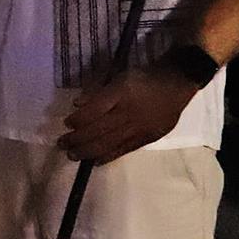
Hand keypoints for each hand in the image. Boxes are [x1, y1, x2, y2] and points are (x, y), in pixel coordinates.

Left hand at [57, 64, 199, 163]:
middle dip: (77, 139)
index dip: (78, 120)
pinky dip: (108, 157)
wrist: (176, 83)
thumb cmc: (143, 78)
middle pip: (98, 130)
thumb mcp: (119, 77)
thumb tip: (77, 105)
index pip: (94, 111)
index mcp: (121, 94)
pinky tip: (95, 161)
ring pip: (109, 143)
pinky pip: (124, 150)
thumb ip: (97, 92)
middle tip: (62, 144)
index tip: (66, 123)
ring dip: (88, 151)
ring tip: (73, 155)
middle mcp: (129, 113)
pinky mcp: (148, 138)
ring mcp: (139, 128)